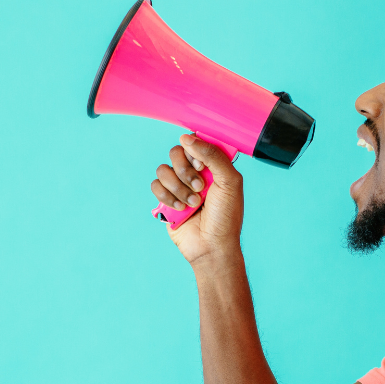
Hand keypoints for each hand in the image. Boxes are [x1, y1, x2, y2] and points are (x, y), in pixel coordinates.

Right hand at [150, 134, 244, 264]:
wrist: (212, 246)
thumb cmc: (226, 217)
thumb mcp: (229, 181)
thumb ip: (212, 155)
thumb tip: (186, 137)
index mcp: (212, 166)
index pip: (195, 143)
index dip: (194, 152)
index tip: (202, 167)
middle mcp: (194, 173)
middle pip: (175, 153)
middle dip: (186, 172)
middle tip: (200, 188)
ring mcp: (178, 186)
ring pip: (163, 169)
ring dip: (178, 188)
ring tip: (192, 204)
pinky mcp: (166, 200)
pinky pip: (155, 185)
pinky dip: (167, 197)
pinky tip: (181, 209)